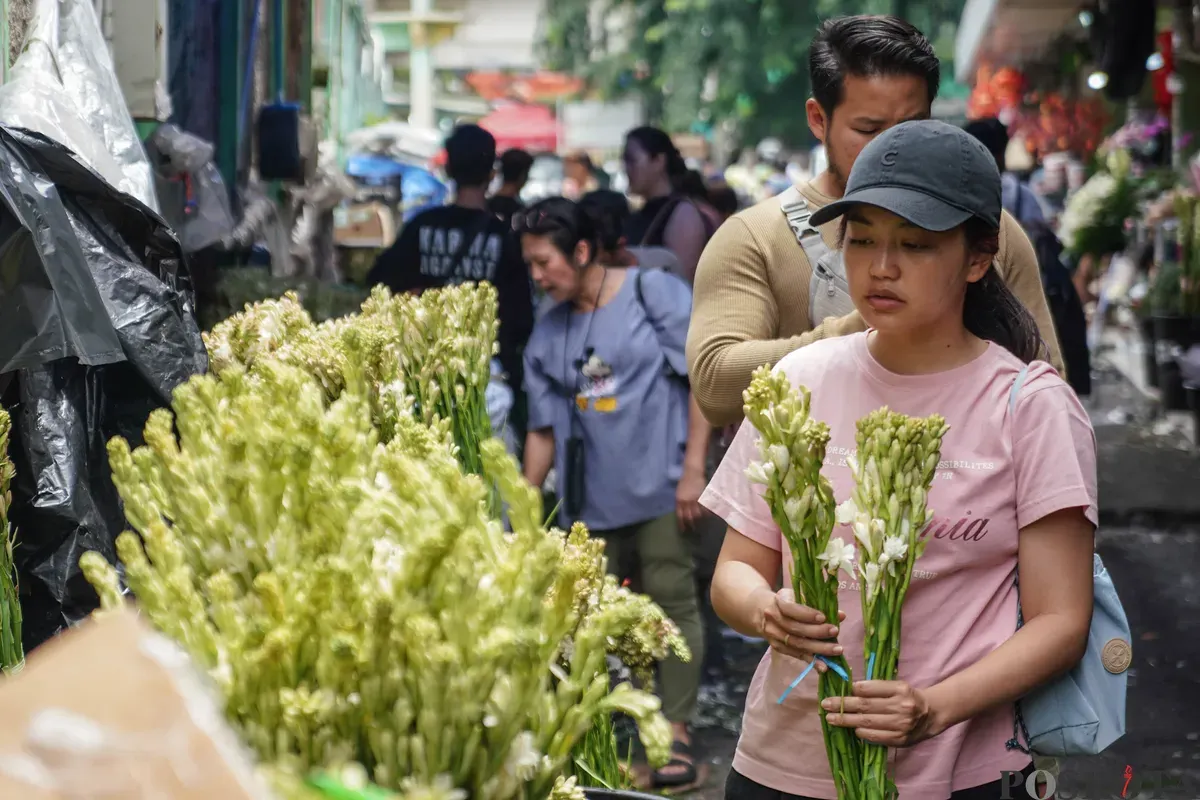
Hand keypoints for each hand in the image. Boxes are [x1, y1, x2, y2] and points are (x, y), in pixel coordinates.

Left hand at [675, 466, 706, 530]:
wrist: (692, 472)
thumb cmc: (684, 481)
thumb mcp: (678, 492)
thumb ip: (680, 502)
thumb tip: (682, 512)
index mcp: (679, 500)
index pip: (680, 516)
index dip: (682, 524)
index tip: (684, 530)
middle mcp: (686, 501)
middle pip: (689, 517)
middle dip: (691, 524)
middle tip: (694, 529)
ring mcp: (694, 499)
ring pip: (698, 514)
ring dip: (700, 519)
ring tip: (702, 522)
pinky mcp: (702, 496)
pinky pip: (705, 507)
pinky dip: (707, 512)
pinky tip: (709, 515)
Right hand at [757, 588, 845, 671]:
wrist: (763, 611)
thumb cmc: (788, 602)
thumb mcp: (799, 597)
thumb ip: (819, 605)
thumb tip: (841, 616)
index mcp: (779, 602)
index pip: (791, 609)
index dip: (807, 614)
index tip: (823, 617)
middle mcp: (773, 619)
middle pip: (795, 629)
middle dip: (817, 632)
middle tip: (835, 632)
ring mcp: (774, 635)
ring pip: (798, 644)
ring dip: (819, 649)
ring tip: (837, 650)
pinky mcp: (779, 647)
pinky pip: (797, 655)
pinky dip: (812, 661)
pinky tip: (825, 666)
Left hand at [822, 680, 941, 745]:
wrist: (931, 714)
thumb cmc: (907, 697)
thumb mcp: (896, 686)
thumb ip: (876, 688)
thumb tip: (849, 689)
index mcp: (900, 689)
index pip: (871, 688)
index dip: (853, 690)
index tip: (839, 690)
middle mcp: (902, 707)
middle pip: (866, 706)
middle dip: (843, 705)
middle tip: (825, 704)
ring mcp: (901, 725)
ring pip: (868, 722)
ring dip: (847, 721)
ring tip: (831, 719)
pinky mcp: (900, 739)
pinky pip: (876, 737)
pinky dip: (862, 733)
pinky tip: (852, 730)